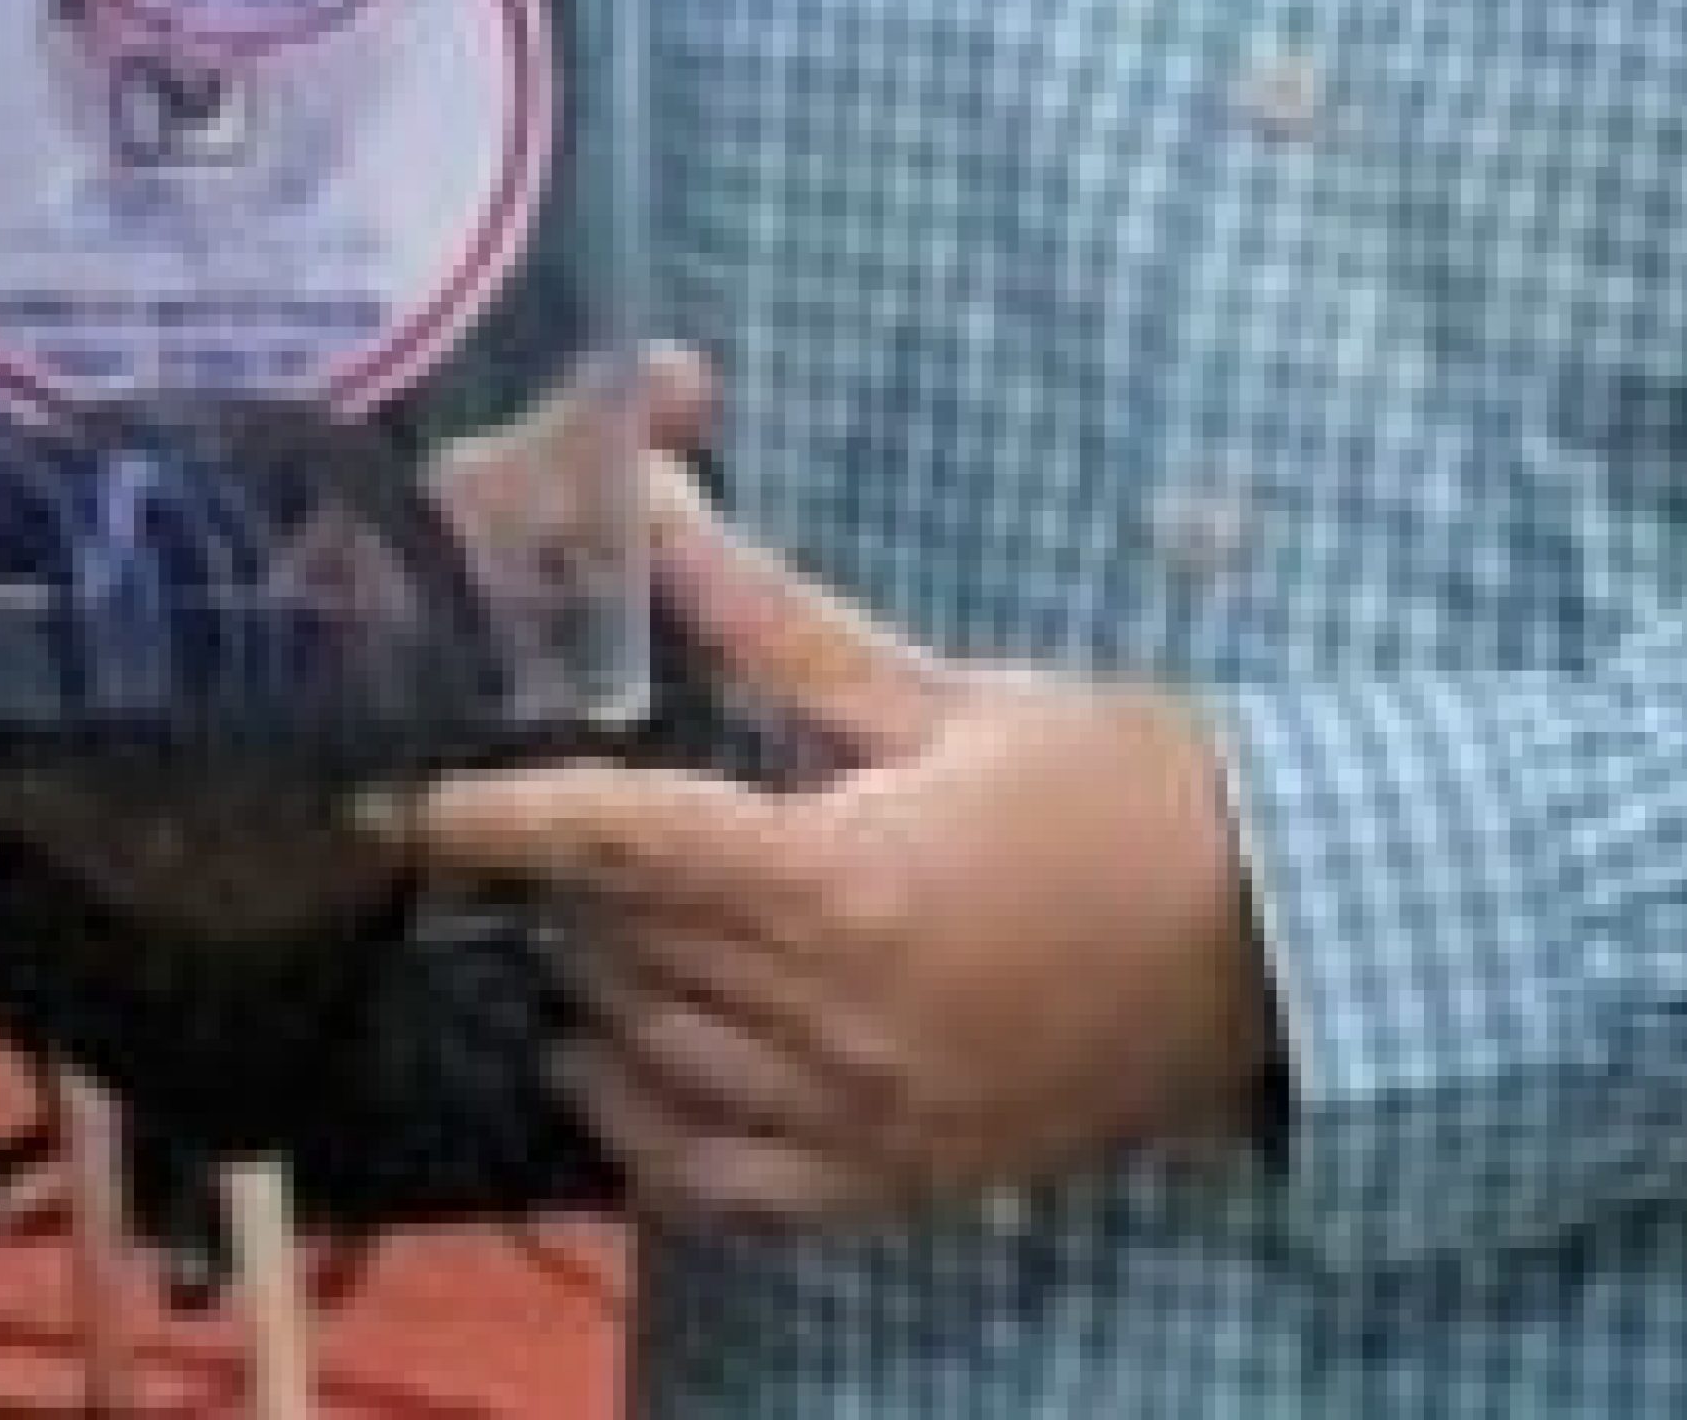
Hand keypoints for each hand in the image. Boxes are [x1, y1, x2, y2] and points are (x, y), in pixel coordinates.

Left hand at [413, 474, 1275, 1231]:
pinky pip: (722, 1186)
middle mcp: (838, 1028)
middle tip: (528, 802)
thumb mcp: (943, 689)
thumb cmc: (1125, 791)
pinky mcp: (900, 1190)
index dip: (497, 815)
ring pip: (650, 1065)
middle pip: (620, 951)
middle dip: (555, 874)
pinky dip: (647, 1126)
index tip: (398, 793)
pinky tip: (616, 1058)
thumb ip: (769, 617)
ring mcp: (867, 1129)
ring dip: (593, 984)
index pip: (620, 846)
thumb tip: (644, 495)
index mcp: (845, 886)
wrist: (1289, 953)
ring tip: (586, 904)